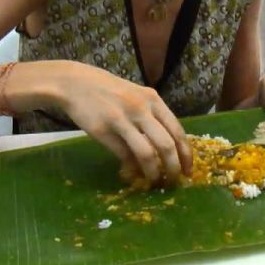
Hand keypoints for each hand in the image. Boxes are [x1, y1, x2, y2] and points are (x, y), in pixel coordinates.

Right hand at [48, 62, 191, 184]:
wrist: (76, 83)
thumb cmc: (110, 91)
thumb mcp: (136, 97)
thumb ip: (152, 118)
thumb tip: (166, 149)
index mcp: (153, 100)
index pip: (177, 131)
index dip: (186, 154)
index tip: (188, 171)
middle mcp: (141, 108)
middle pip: (166, 145)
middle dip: (173, 168)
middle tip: (172, 182)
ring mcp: (122, 119)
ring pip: (147, 154)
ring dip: (153, 173)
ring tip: (153, 182)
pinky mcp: (103, 130)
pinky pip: (124, 155)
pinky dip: (131, 168)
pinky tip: (131, 172)